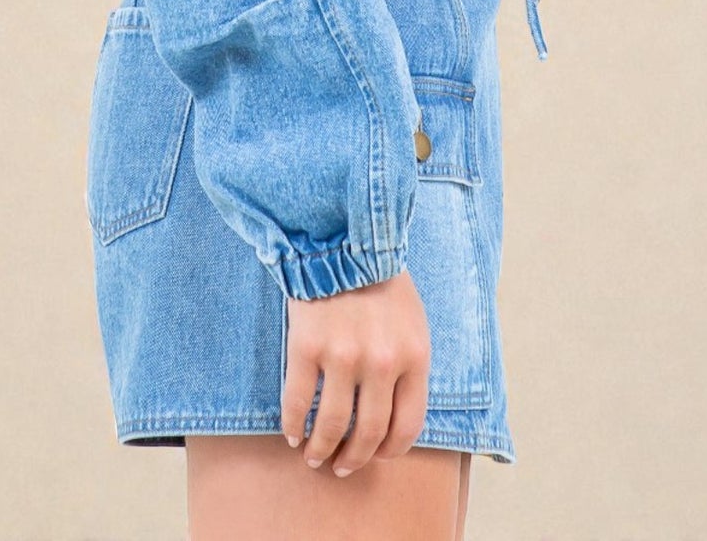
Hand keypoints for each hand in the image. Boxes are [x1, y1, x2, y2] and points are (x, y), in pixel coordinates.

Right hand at [281, 268, 430, 474]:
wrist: (342, 239)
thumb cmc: (380, 281)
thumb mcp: (412, 322)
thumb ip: (408, 366)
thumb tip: (393, 417)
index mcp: (413, 356)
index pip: (407, 425)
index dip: (389, 450)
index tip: (376, 456)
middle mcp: (381, 362)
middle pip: (369, 433)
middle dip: (354, 458)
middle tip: (341, 466)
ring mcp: (343, 356)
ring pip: (332, 425)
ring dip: (322, 450)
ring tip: (314, 457)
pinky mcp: (307, 347)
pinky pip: (298, 402)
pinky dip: (293, 426)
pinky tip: (292, 434)